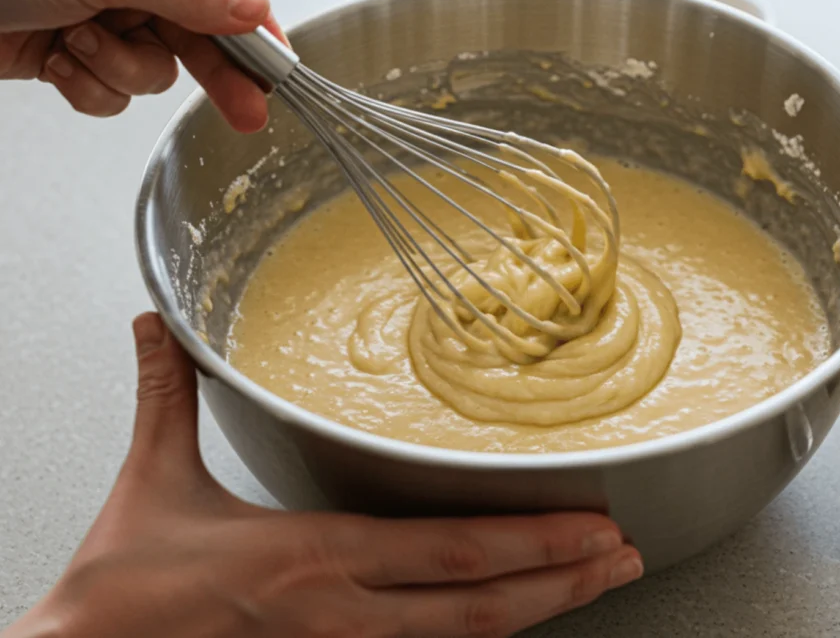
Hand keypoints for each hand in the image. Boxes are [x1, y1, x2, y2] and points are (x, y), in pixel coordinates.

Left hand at [0, 0, 288, 131]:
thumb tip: (251, 9)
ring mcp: (101, 12)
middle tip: (249, 110)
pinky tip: (59, 65)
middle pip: (198, 31)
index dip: (253, 22)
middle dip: (213, 73)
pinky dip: (90, 87)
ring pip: (155, 67)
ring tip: (78, 47)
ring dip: (118, 69)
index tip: (278, 61)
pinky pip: (115, 89)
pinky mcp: (76, 52)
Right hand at [3, 313, 641, 637]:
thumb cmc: (121, 592)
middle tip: (625, 556)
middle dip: (565, 579)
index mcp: (313, 556)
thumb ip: (168, 395)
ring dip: (540, 611)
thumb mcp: (155, 478)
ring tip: (597, 586)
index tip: (593, 525)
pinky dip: (477, 637)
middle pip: (482, 604)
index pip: (451, 552)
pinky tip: (512, 622)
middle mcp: (341, 613)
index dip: (533, 542)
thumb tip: (156, 326)